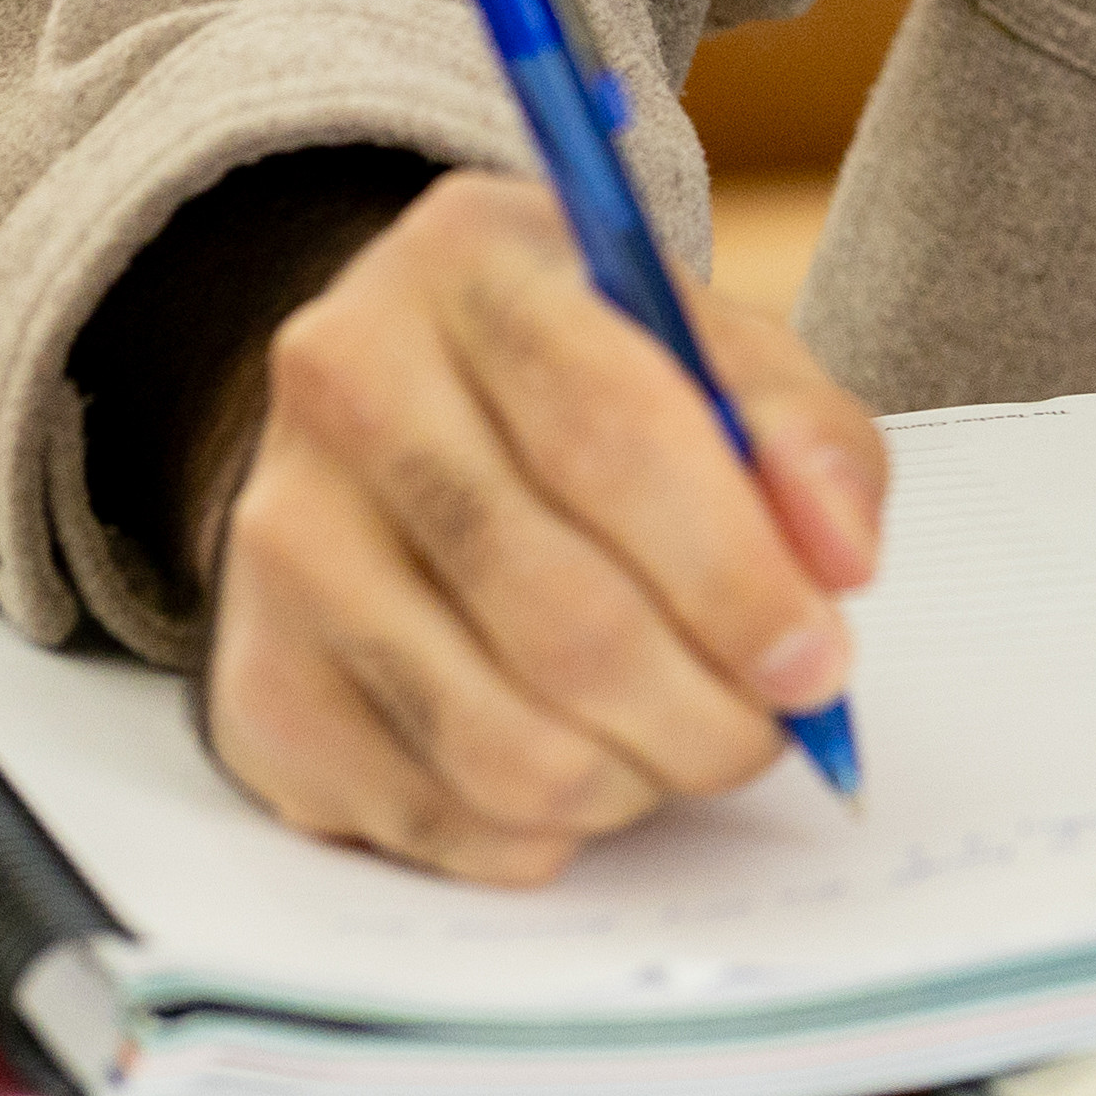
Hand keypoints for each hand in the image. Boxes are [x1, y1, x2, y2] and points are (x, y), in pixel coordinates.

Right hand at [198, 169, 888, 881]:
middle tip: (771, 732)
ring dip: (631, 780)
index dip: (732, 572)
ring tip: (683, 747)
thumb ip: (804, 438)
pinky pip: (427, 815)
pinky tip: (584, 773)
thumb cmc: (583, 383)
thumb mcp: (713, 352)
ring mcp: (280, 541)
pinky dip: (539, 831)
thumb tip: (840, 560)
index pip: (611, 434)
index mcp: (471, 265)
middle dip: (701, 709)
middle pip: (555, 610)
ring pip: (493, 738)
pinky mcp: (255, 681)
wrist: (394, 417)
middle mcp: (344, 386)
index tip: (818, 660)